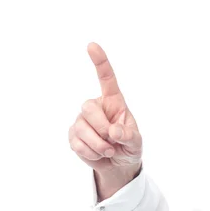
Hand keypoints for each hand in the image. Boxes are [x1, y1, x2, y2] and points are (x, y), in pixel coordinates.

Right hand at [69, 42, 141, 174]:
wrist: (118, 165)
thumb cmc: (129, 147)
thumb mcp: (136, 143)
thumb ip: (129, 136)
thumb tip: (115, 131)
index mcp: (114, 102)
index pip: (106, 79)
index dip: (100, 62)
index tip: (92, 45)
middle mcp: (96, 107)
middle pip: (88, 109)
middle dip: (101, 128)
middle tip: (112, 142)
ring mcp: (82, 121)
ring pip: (81, 129)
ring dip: (98, 145)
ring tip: (108, 150)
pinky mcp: (73, 135)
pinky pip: (76, 143)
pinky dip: (90, 153)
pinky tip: (98, 154)